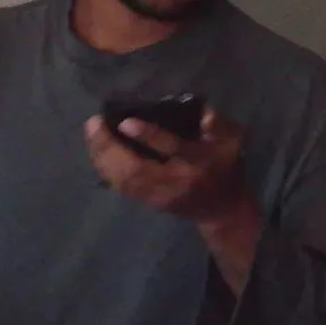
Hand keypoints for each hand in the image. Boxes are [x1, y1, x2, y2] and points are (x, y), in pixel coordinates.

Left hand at [84, 108, 250, 222]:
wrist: (222, 210)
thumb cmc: (226, 168)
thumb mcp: (233, 142)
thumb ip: (220, 126)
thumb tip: (204, 114)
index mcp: (197, 163)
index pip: (172, 149)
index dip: (148, 136)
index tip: (125, 121)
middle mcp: (174, 182)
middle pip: (136, 170)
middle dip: (111, 148)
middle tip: (94, 124)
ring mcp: (158, 196)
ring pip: (125, 181)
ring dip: (103, 158)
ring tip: (92, 133)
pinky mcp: (149, 202)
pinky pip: (122, 187)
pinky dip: (106, 169)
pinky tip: (96, 152)